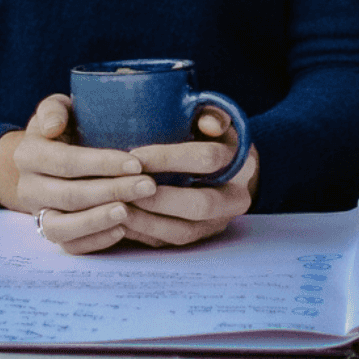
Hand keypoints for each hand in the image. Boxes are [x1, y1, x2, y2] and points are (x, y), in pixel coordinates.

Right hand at [0, 95, 162, 254]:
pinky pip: (70, 246)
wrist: (46, 157)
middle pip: (69, 195)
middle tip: (149, 186)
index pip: (66, 162)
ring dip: (99, 220)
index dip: (102, 164)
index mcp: (28, 154)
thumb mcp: (56, 109)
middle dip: (112, 191)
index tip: (136, 164)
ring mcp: (37, 214)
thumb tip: (53, 127)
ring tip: (130, 211)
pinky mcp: (50, 234)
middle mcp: (28, 188)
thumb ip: (54, 110)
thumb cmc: (62, 127)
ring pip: (63, 227)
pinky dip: (95, 241)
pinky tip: (122, 229)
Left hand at [119, 109, 257, 247]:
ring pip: (183, 231)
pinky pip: (171, 243)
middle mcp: (233, 199)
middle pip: (198, 204)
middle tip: (124, 187)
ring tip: (117, 208)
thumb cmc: (215, 137)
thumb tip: (208, 123)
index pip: (206, 160)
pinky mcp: (200, 238)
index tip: (135, 155)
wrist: (232, 170)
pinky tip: (121, 222)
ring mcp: (217, 223)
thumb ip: (214, 115)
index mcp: (240, 163)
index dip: (169, 158)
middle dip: (158, 198)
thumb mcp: (218, 120)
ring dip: (147, 222)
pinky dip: (145, 234)